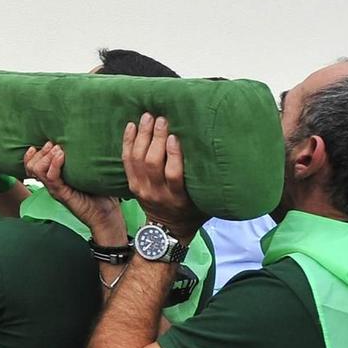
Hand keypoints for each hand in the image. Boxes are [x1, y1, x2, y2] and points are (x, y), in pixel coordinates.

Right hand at [24, 141, 123, 239]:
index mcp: (54, 178)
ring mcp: (55, 189)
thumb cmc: (100, 194)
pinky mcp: (62, 194)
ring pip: (36, 169)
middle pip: (31, 165)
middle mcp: (51, 183)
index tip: (49, 142)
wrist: (106, 216)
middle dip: (42, 151)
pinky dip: (55, 163)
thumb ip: (82, 159)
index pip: (31, 164)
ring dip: (46, 156)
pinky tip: (62, 155)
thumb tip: (84, 139)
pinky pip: (51, 177)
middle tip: (55, 145)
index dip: (34, 152)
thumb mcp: (88, 172)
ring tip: (59, 150)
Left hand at [121, 113, 205, 234]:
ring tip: (148, 116)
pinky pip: (126, 161)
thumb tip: (221, 156)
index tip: (174, 137)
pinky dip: (128, 142)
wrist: (167, 230)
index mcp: (178, 198)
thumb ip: (207, 183)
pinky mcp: (132, 185)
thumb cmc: (193, 211)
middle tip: (161, 119)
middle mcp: (157, 193)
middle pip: (152, 163)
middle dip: (155, 139)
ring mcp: (142, 189)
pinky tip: (131, 126)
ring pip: (137, 159)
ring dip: (142, 136)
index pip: (173, 174)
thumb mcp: (205, 202)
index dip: (172, 155)